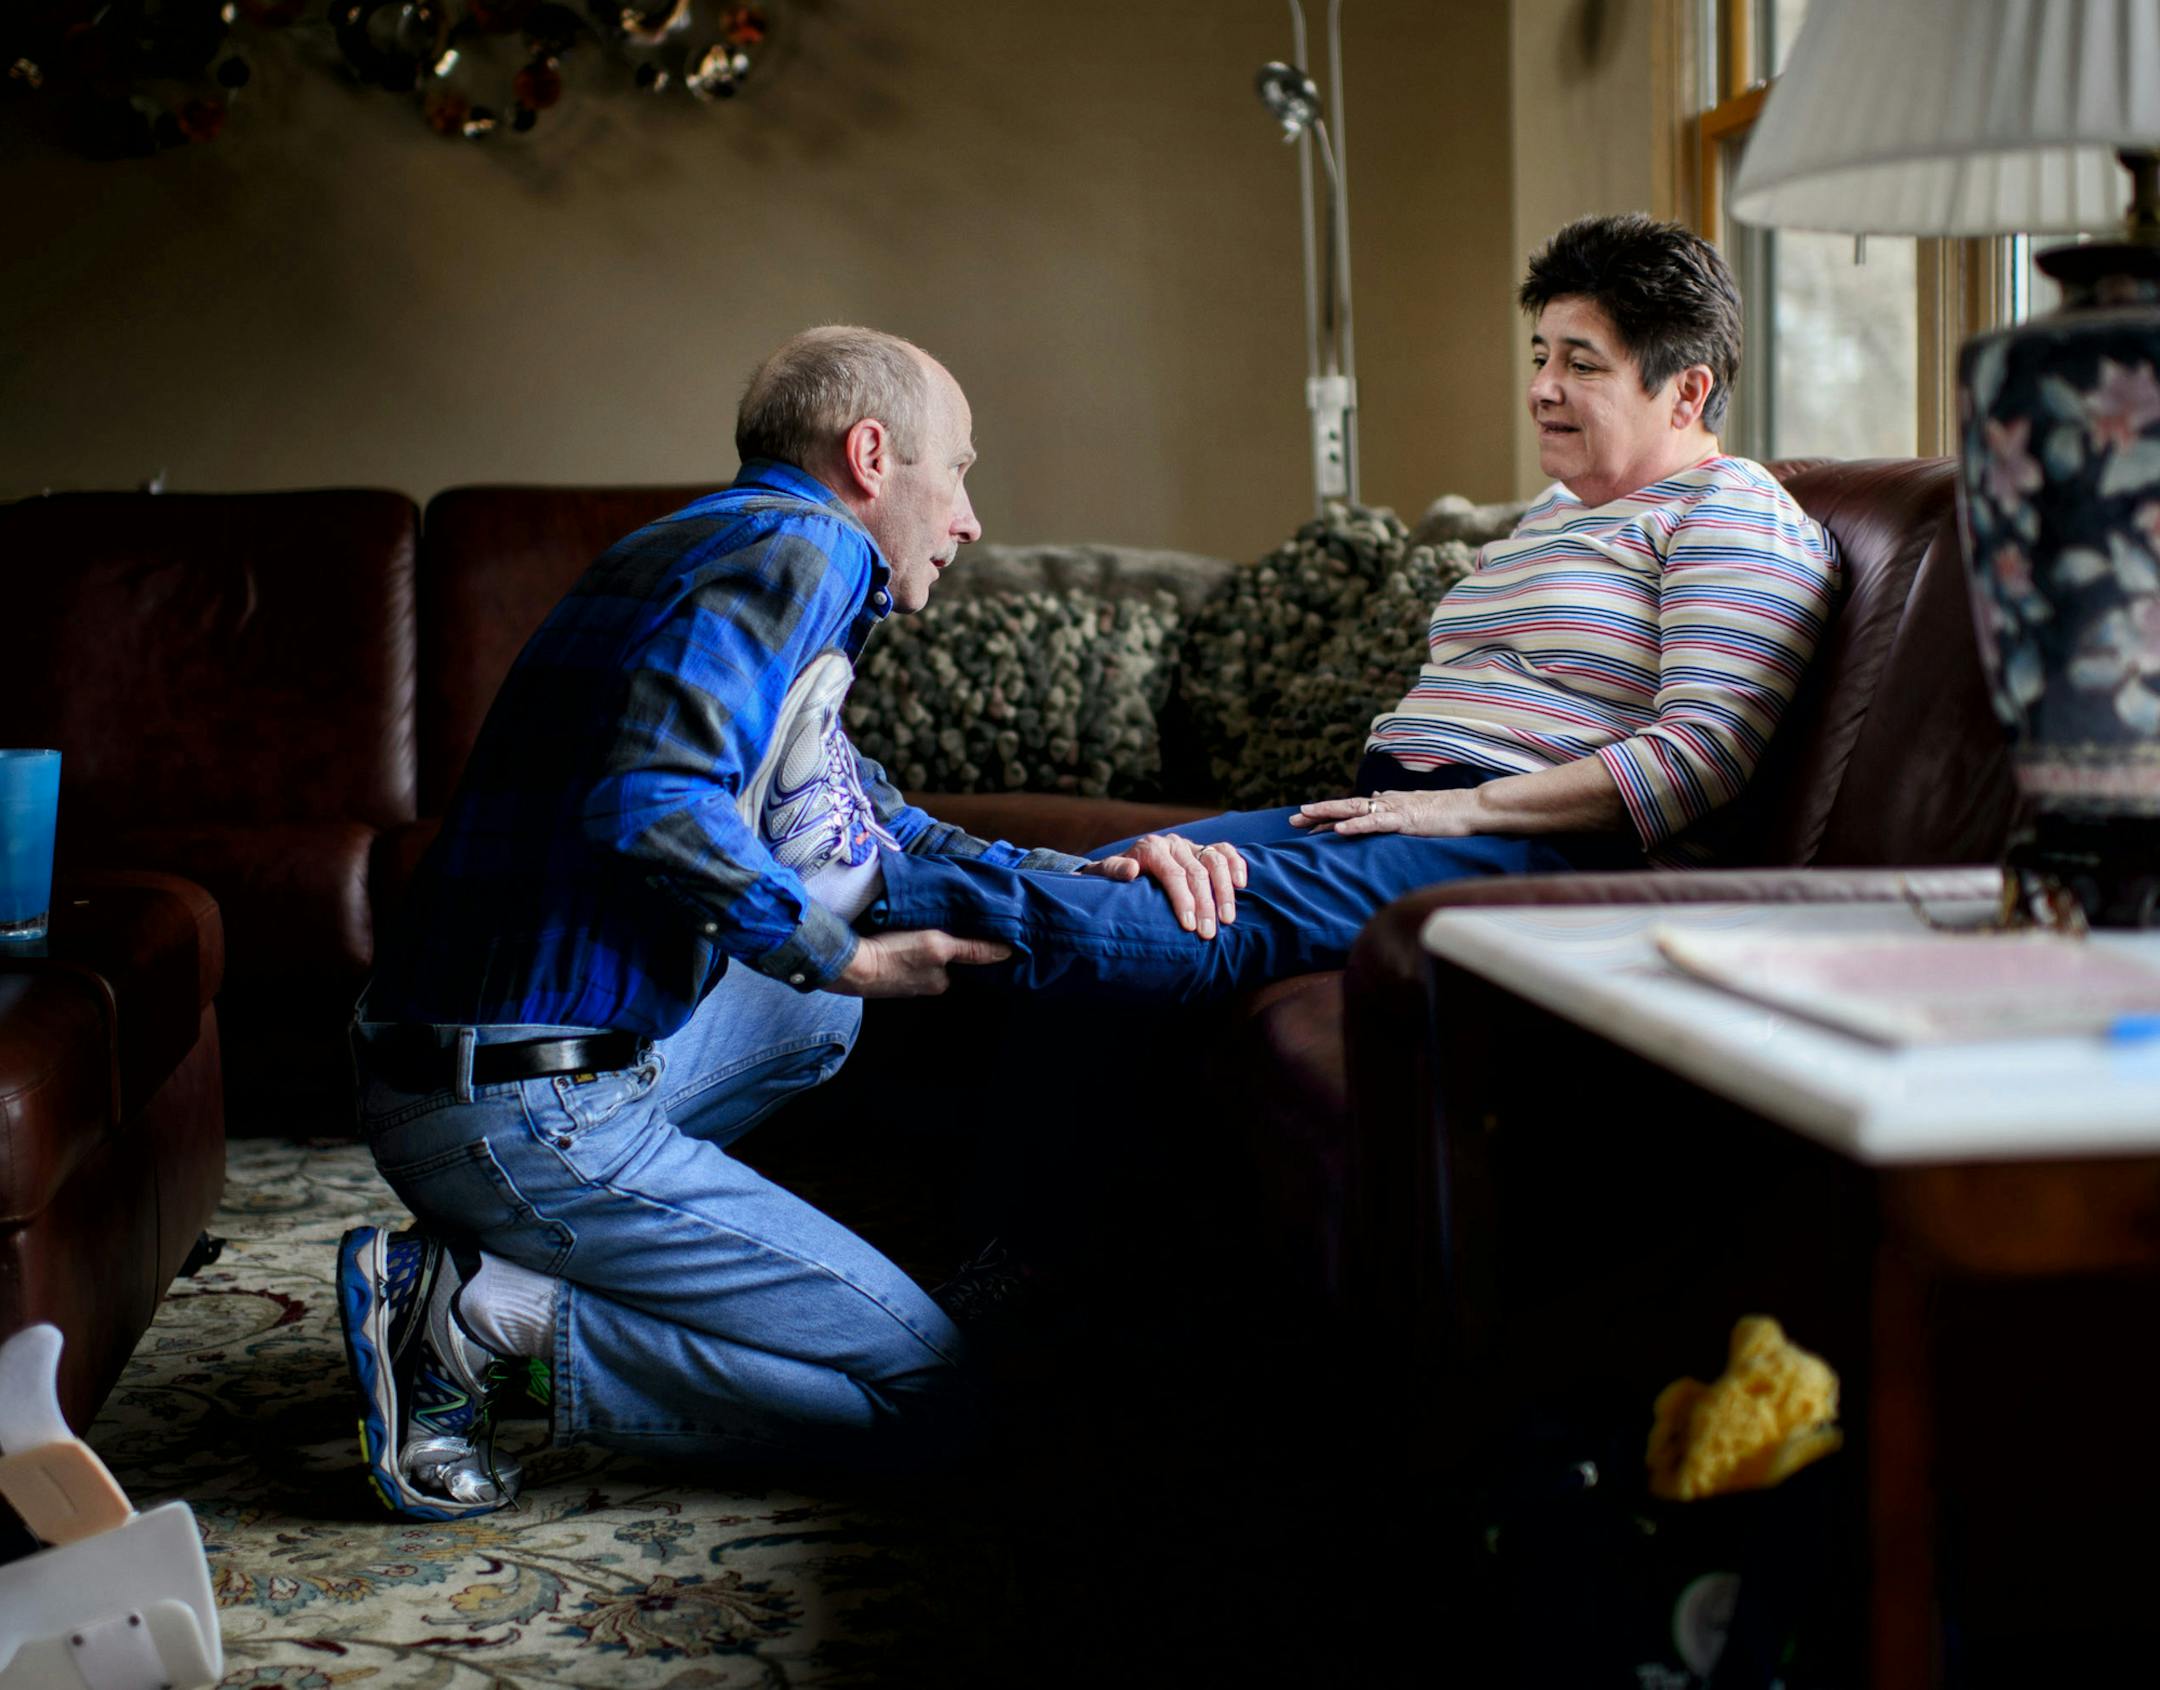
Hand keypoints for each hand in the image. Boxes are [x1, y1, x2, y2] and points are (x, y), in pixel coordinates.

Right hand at [830, 928, 1012, 996]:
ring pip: (921, 956)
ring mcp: (903, 981)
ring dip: (921, 942)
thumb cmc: (895, 953)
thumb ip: (972, 949)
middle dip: (942, 941)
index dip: (967, 943)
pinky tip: (896, 934)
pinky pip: (901, 956)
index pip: (963, 960)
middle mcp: (925, 985)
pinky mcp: (884, 971)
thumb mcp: (939, 946)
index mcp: (941, 981)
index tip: (968, 926)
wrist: (848, 964)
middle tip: (938, 918)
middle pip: (943, 958)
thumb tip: (1009, 952)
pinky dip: (902, 946)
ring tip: (916, 922)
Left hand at [1077, 832, 1246, 938]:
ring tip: (1228, 919)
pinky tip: (1241, 885)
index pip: (1173, 874)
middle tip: (1209, 934)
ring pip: (1215, 861)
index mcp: (1150, 849)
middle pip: (1196, 872)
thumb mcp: (1102, 875)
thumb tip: (1131, 871)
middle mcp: (1172, 844)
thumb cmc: (1111, 880)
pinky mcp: (1202, 850)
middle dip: (1205, 904)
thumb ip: (1113, 871)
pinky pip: (1224, 851)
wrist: (1119, 869)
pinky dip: (1236, 864)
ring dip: (1224, 891)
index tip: (1189, 926)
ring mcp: (1189, 846)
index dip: (1183, 900)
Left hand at [1290, 789, 1483, 837]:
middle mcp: (1386, 802)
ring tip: (1305, 817)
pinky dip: (1355, 824)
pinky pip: (1375, 823)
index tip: (1304, 821)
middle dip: (1317, 812)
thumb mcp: (1413, 807)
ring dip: (1328, 813)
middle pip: (1345, 805)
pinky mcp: (1405, 820)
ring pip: (1354, 809)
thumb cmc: (1446, 811)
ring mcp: (1394, 810)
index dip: (1327, 814)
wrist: (1471, 808)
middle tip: (1292, 818)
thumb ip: (1392, 803)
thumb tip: (1374, 796)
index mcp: (1387, 803)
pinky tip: (1339, 828)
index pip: (1351, 808)